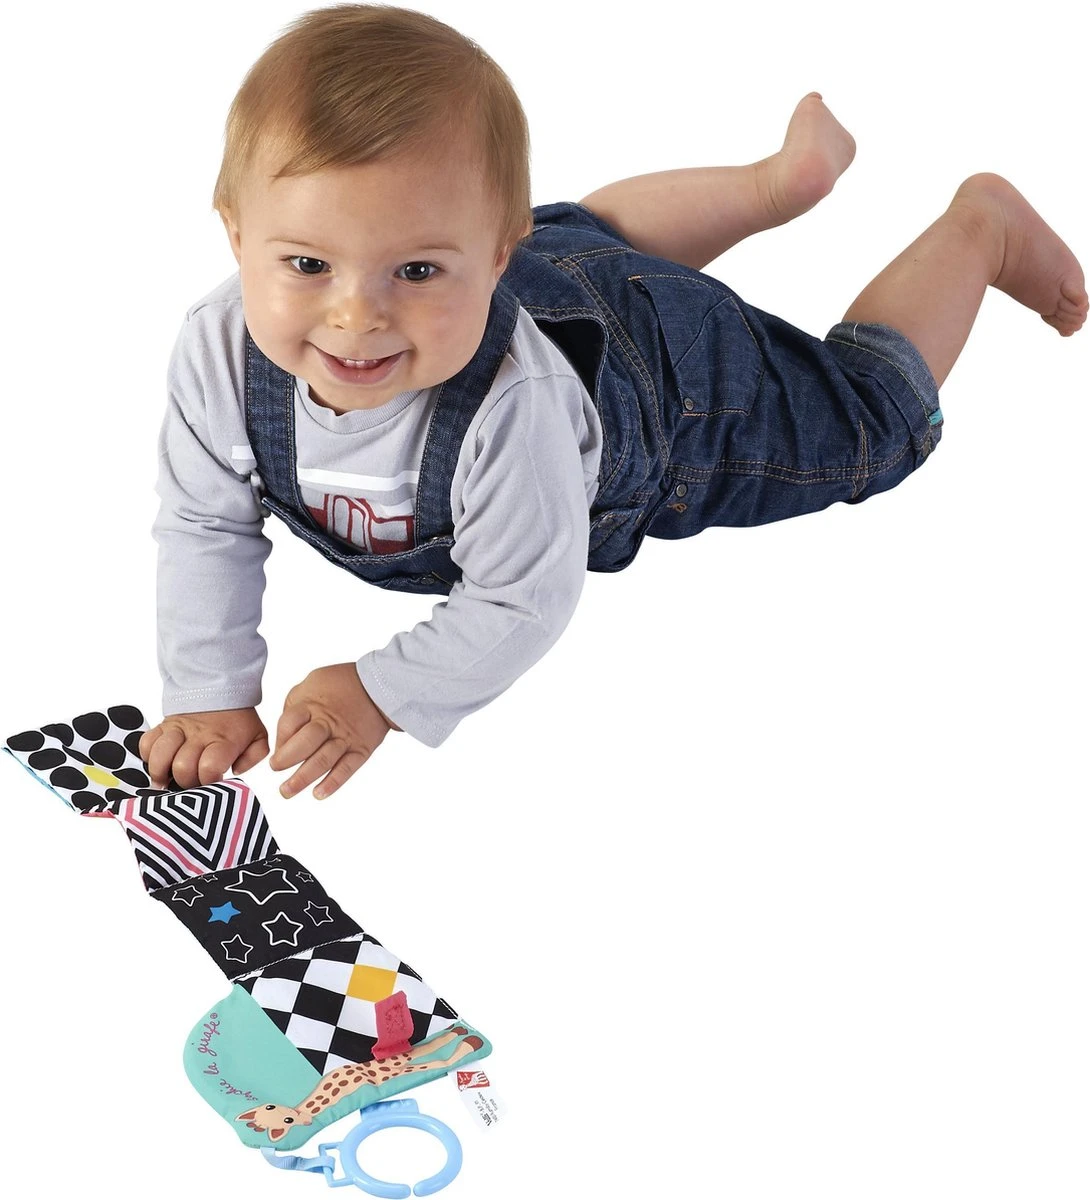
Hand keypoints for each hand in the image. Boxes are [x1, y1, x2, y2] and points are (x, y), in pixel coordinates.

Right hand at [139, 708, 268, 789]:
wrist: (221, 688)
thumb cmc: (238, 720)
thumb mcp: (257, 737)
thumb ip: (253, 757)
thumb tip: (235, 772)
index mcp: (223, 740)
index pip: (209, 767)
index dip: (209, 781)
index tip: (213, 782)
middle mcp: (198, 735)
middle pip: (182, 767)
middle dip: (186, 782)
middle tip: (191, 782)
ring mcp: (178, 730)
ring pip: (160, 755)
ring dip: (161, 772)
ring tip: (166, 780)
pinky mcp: (164, 725)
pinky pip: (146, 742)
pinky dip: (148, 756)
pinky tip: (159, 762)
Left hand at [270, 663, 396, 799]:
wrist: (379, 686)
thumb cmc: (341, 685)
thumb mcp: (311, 683)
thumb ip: (295, 707)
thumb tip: (283, 738)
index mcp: (312, 705)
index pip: (289, 724)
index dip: (279, 739)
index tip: (275, 751)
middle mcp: (328, 722)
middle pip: (305, 743)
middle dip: (286, 759)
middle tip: (276, 769)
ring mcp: (345, 738)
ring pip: (323, 760)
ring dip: (303, 778)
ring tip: (286, 791)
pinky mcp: (360, 749)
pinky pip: (346, 769)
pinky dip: (332, 783)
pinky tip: (318, 794)